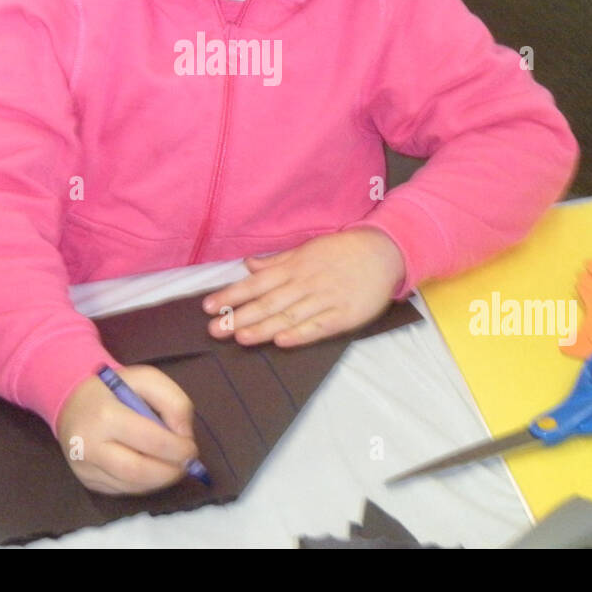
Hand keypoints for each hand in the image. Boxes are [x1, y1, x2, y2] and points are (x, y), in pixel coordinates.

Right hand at [56, 364, 200, 494]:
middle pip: (138, 472)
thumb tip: (184, 435)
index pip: (150, 441)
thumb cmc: (114, 389)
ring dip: (160, 481)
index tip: (192, 448)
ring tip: (172, 466)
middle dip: (170, 472)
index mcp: (105, 415)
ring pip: (131, 486)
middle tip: (186, 464)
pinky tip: (152, 470)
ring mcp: (85, 468)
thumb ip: (173, 401)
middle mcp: (89, 446)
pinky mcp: (86, 481)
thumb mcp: (146, 379)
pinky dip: (145, 485)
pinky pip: (122, 490)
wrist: (73, 402)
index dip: (178, 449)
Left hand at [202, 228, 404, 346]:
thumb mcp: (307, 249)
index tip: (208, 306)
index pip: (256, 283)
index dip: (231, 295)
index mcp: (295, 266)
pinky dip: (300, 334)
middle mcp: (305, 282)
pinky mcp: (343, 314)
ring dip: (264, 327)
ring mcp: (325, 299)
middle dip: (239, 316)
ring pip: (289, 316)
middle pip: (267, 302)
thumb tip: (248, 265)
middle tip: (214, 329)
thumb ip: (277, 261)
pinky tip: (283, 341)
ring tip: (240, 337)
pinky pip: (318, 326)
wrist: (383, 252)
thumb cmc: (342, 251)